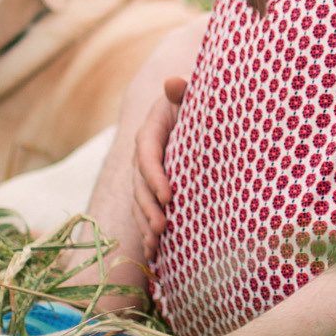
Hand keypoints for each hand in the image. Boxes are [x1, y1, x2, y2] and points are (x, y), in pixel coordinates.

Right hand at [131, 77, 184, 254]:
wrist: (194, 113)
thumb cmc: (196, 102)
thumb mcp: (189, 95)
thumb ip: (182, 91)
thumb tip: (174, 82)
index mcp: (150, 132)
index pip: (147, 155)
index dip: (155, 176)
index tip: (169, 196)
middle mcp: (143, 155)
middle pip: (140, 185)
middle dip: (149, 208)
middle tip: (162, 229)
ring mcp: (146, 175)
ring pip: (140, 202)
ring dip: (145, 225)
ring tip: (154, 247)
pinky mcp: (154, 189)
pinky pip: (147, 211)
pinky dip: (148, 231)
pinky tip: (153, 253)